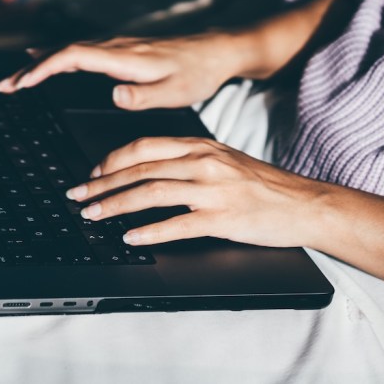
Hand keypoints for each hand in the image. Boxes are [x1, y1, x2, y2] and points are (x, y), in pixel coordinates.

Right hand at [0, 33, 249, 109]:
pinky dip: (54, 57)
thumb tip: (114, 95)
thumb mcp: (175, 92)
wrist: (217, 51)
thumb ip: (143, 96)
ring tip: (12, 80)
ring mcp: (117, 45)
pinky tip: (42, 60)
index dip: (43, 68)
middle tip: (2, 87)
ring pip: (68, 50)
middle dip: (29, 69)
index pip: (73, 57)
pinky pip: (79, 51)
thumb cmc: (197, 73)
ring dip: (38, 64)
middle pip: (62, 52)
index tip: (21, 83)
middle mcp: (116, 46)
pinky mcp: (120, 49)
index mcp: (125, 57)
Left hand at [64, 136, 322, 247]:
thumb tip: (150, 171)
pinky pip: (178, 225)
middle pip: (141, 169)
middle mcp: (204, 162)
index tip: (92, 175)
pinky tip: (131, 238)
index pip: (145, 146)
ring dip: (117, 205)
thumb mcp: (225, 160)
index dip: (112, 160)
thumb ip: (190, 161)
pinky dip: (150, 231)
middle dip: (103, 184)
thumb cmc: (265, 186)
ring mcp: (213, 190)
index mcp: (201, 146)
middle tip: (78, 198)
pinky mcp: (223, 218)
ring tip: (94, 216)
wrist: (305, 203)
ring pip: (152, 192)